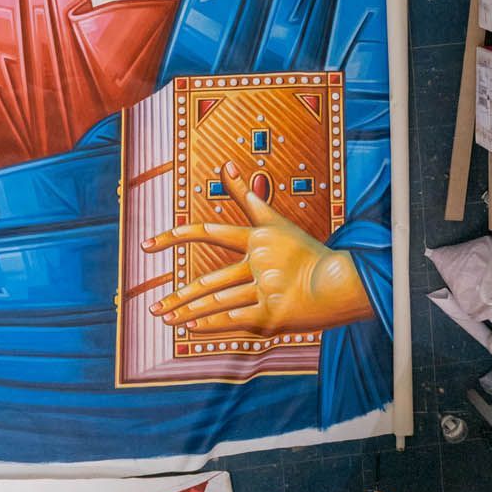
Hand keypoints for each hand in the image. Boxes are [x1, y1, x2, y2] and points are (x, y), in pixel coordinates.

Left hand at [141, 161, 373, 334]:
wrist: (343, 283)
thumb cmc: (306, 252)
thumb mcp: (275, 221)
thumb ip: (247, 196)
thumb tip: (225, 163)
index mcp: (258, 238)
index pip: (211, 232)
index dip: (178, 236)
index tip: (149, 244)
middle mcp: (259, 261)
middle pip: (209, 281)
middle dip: (179, 297)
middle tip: (152, 307)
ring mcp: (266, 289)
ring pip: (218, 303)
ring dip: (189, 314)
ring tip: (166, 320)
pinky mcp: (273, 314)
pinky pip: (236, 320)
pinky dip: (212, 325)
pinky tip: (191, 328)